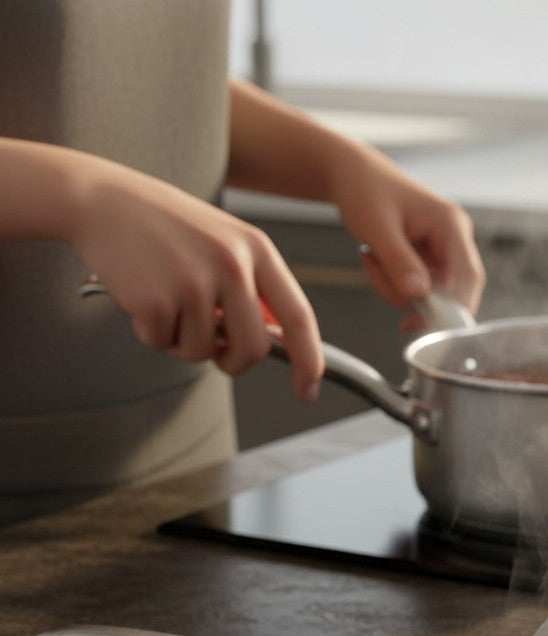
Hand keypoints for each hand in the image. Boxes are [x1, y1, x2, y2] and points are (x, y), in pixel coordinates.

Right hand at [72, 159, 323, 401]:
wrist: (104, 200)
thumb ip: (253, 288)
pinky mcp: (157, 299)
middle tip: (215, 350)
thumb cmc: (166, 226)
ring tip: (168, 300)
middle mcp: (232, 265)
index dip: (309, 360)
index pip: (298, 316)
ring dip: (182, 340)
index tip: (309, 390)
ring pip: (203, 352)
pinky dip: (152, 331)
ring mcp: (195, 282)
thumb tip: (276, 342)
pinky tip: (143, 295)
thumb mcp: (225, 242)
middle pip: (254, 349)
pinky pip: (163, 343)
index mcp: (257, 249)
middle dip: (234, 361)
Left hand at [328, 141, 485, 326]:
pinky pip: (416, 290)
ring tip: (371, 258)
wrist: (352, 175)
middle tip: (378, 274)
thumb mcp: (378, 226)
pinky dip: (392, 285)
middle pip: (449, 293)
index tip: (425, 324)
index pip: (469, 277)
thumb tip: (419, 294)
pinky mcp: (428, 261)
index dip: (454, 307)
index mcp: (451, 225)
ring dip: (395, 289)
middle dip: (411, 296)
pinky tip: (376, 261)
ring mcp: (442, 252)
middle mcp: (454, 240)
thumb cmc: (365, 189)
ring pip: (429, 296)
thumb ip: (399, 261)